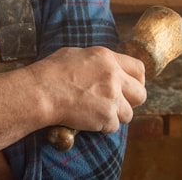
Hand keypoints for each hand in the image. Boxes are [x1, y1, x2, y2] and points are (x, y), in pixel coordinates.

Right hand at [29, 45, 146, 133]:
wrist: (41, 92)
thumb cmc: (50, 72)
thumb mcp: (75, 55)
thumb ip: (97, 62)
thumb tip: (105, 67)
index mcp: (106, 58)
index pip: (138, 68)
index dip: (137, 81)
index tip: (129, 88)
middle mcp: (113, 76)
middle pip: (140, 94)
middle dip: (131, 102)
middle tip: (117, 104)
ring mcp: (112, 97)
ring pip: (128, 114)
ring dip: (114, 116)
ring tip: (96, 113)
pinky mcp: (106, 116)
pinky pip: (113, 126)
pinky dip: (102, 127)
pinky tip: (87, 120)